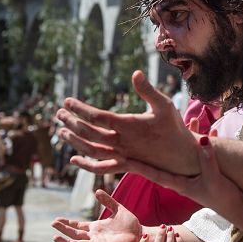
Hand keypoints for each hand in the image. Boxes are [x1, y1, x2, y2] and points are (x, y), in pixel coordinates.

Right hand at [52, 189, 141, 241]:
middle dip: (63, 229)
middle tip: (52, 223)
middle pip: (74, 233)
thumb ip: (107, 201)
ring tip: (55, 236)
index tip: (57, 219)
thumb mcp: (117, 208)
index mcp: (96, 227)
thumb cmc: (130, 224)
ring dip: (66, 240)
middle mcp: (94, 236)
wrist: (140, 234)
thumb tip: (96, 191)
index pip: (78, 226)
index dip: (68, 223)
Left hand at [56, 71, 199, 175]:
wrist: (183, 156)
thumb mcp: (165, 104)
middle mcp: (123, 143)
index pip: (98, 117)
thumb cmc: (174, 127)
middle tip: (59, 113)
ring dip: (74, 141)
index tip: (67, 101)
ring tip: (61, 131)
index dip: (80, 109)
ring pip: (92, 150)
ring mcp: (122, 155)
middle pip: (89, 133)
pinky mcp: (125, 164)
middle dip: (72, 122)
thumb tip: (135, 73)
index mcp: (130, 126)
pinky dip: (86, 166)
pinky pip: (101, 168)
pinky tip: (73, 160)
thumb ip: (148, 90)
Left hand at [125, 136, 241, 214]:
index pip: (153, 173)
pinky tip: (211, 129)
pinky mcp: (202, 170)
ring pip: (184, 151)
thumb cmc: (222, 196)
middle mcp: (181, 177)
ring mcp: (192, 172)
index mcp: (178, 183)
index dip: (138, 165)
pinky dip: (203, 141)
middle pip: (166, 158)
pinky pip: (199, 152)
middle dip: (159, 142)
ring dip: (189, 135)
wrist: (236, 206)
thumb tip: (202, 140)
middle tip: (145, 127)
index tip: (123, 157)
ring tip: (194, 119)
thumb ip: (207, 160)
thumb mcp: (213, 178)